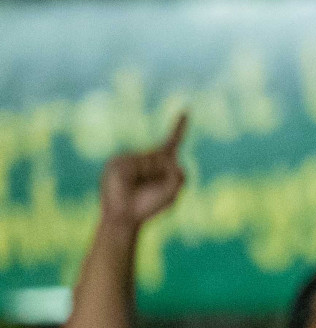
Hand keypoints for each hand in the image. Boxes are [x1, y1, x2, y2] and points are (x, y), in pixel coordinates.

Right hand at [99, 113, 186, 230]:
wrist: (126, 218)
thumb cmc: (149, 206)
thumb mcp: (172, 192)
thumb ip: (179, 176)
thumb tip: (170, 160)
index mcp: (160, 163)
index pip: (171, 142)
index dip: (179, 126)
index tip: (186, 110)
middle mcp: (145, 157)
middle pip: (166, 157)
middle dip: (166, 175)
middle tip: (152, 190)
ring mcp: (130, 158)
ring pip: (152, 160)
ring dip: (150, 176)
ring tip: (138, 188)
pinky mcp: (117, 162)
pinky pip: (135, 163)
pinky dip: (137, 175)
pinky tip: (128, 184)